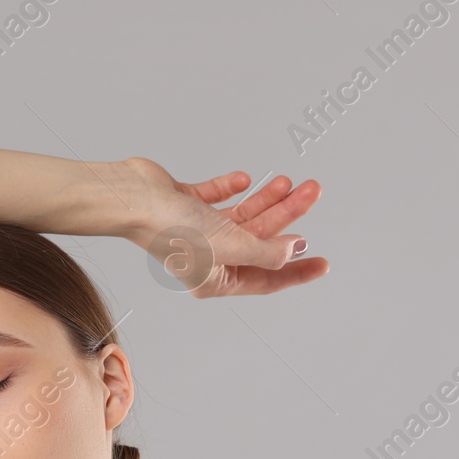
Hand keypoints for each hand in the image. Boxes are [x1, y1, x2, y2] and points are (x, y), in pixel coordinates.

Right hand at [118, 156, 329, 296]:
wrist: (135, 199)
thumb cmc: (174, 229)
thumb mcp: (232, 246)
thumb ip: (267, 251)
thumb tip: (295, 251)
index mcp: (216, 278)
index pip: (267, 278)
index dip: (297, 271)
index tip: (323, 263)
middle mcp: (207, 257)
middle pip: (259, 238)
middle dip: (287, 215)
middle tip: (311, 191)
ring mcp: (195, 230)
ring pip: (243, 216)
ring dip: (267, 198)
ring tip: (289, 181)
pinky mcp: (185, 205)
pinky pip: (217, 197)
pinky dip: (231, 188)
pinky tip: (243, 179)